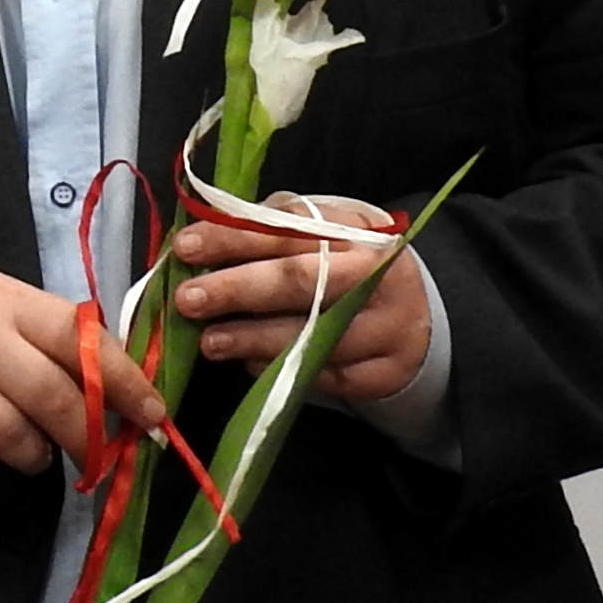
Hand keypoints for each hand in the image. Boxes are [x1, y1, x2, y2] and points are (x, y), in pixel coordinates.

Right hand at [0, 269, 174, 478]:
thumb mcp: (25, 311)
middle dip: (84, 436)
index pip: (79, 343)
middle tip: (95, 453)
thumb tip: (136, 405)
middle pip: (47, 398)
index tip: (153, 415)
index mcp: (13, 306)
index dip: (123, 383)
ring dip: (34, 454)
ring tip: (36, 448)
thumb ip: (73, 349)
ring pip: (6, 436)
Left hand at [173, 196, 431, 402]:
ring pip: (314, 334)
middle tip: (188, 299)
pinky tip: (250, 363)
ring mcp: (387, 326)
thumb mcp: (321, 238)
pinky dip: (282, 369)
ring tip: (209, 341)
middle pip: (303, 280)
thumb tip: (198, 238)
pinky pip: (326, 374)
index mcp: (356, 231)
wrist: (417, 317)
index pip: (288, 227)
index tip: (185, 247)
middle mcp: (378, 274)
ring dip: (253, 338)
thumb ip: (268, 231)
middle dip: (238, 288)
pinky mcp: (385, 371)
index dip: (234, 236)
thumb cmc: (346, 270)